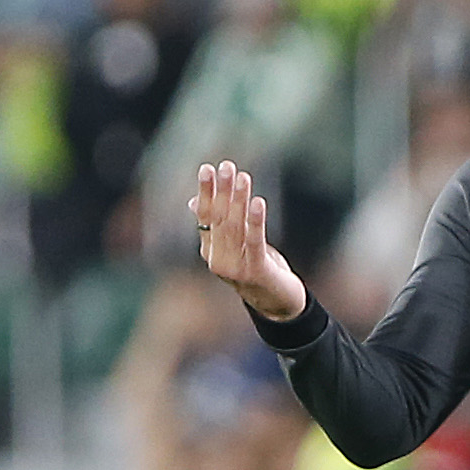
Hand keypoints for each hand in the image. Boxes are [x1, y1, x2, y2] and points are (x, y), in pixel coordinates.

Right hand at [190, 161, 307, 321]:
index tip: (207, 168)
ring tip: (243, 177)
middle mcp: (218, 260)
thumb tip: (194, 202)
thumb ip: (218, 225)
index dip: (207, 192)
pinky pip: (255, 241)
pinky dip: (255, 221)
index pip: (206, 216)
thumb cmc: (255, 268)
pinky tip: (258, 202)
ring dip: (239, 200)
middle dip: (223, 191)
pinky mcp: (256, 271)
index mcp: (210, 251)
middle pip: (220, 219)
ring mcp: (235, 268)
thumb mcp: (235, 245)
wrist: (276, 303)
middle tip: (226, 166)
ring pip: (236, 227)